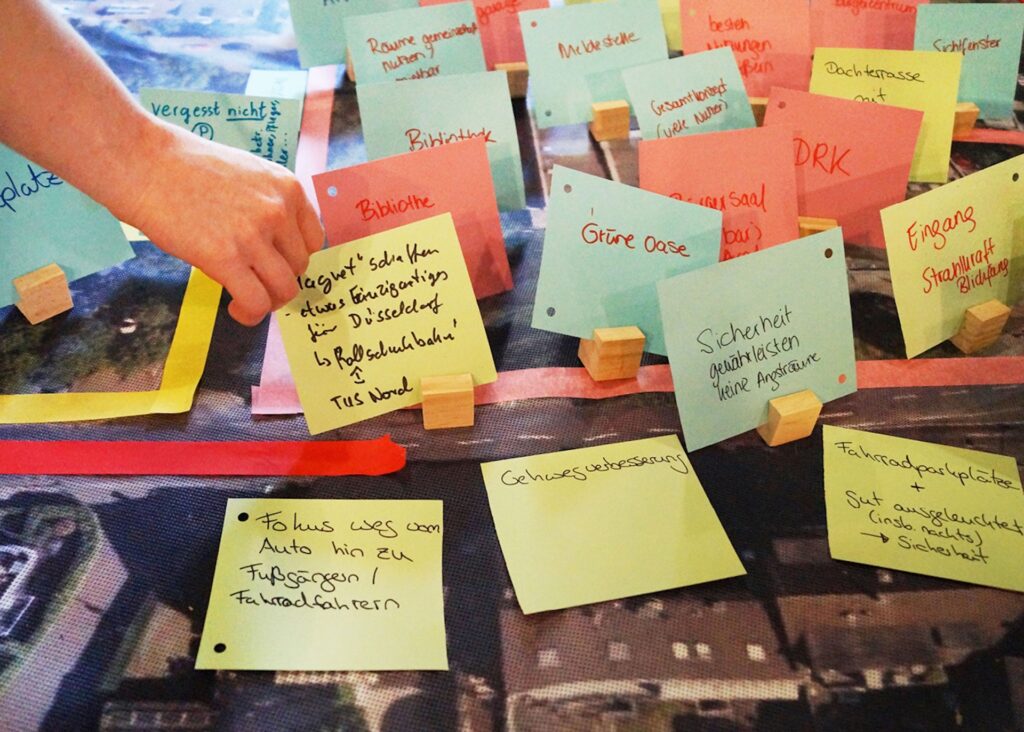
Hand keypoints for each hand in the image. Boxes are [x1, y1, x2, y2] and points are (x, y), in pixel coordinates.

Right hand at [124, 121, 322, 325]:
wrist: (145, 163)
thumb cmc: (188, 167)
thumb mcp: (248, 174)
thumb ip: (269, 205)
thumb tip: (278, 245)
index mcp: (288, 188)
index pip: (314, 240)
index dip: (295, 259)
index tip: (278, 266)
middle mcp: (279, 210)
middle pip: (300, 267)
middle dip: (280, 281)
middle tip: (257, 285)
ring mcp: (254, 235)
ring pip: (284, 289)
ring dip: (267, 302)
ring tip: (246, 301)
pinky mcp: (225, 257)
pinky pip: (255, 301)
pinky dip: (250, 314)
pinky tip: (235, 309)